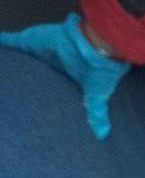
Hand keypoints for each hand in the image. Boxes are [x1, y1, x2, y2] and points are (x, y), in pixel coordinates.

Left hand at [0, 13, 129, 138]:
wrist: (95, 49)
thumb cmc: (99, 72)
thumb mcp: (96, 97)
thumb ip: (96, 114)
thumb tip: (102, 135)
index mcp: (65, 74)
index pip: (47, 80)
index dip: (38, 84)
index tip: (30, 94)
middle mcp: (51, 60)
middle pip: (31, 67)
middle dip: (23, 71)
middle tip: (11, 80)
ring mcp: (40, 50)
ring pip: (19, 55)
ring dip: (11, 59)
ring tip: (3, 65)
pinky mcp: (31, 42)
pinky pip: (11, 42)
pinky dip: (2, 42)